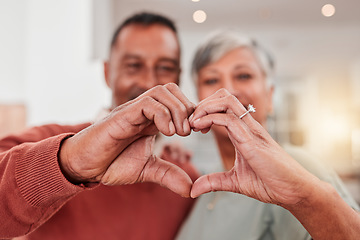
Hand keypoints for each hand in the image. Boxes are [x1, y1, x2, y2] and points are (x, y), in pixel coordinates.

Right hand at [59, 83, 194, 196]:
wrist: (85, 166)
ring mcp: (133, 110)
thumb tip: (190, 189)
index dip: (193, 112)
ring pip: (161, 91)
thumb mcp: (148, 170)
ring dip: (177, 110)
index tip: (201, 131)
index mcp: (152, 119)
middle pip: (172, 89)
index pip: (177, 101)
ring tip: (179, 133)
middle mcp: (144, 111)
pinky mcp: (122, 115)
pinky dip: (162, 115)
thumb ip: (169, 175)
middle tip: (190, 131)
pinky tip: (165, 132)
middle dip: (187, 108)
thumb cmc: (112, 164)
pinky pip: (147, 103)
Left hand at [189, 89, 320, 205]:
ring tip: (193, 122)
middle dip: (203, 103)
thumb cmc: (270, 183)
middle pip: (224, 97)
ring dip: (205, 107)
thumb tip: (193, 189)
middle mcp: (248, 126)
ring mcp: (252, 131)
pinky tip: (200, 128)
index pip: (223, 107)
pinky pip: (230, 120)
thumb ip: (214, 181)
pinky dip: (211, 118)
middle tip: (190, 121)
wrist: (294, 192)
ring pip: (227, 101)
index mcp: (244, 132)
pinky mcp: (253, 141)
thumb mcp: (234, 182)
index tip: (193, 126)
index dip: (204, 111)